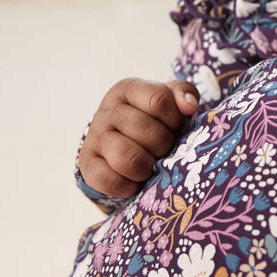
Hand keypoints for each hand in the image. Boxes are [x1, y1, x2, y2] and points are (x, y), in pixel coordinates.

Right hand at [78, 78, 198, 199]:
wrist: (119, 144)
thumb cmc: (152, 120)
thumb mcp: (168, 101)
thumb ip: (184, 93)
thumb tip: (189, 105)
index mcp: (128, 90)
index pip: (159, 100)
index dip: (175, 119)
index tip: (175, 127)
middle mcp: (107, 111)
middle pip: (148, 133)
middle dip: (164, 146)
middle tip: (163, 150)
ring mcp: (94, 138)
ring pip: (129, 159)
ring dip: (147, 168)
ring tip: (150, 167)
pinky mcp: (87, 166)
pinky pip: (111, 182)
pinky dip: (129, 187)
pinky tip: (134, 181)